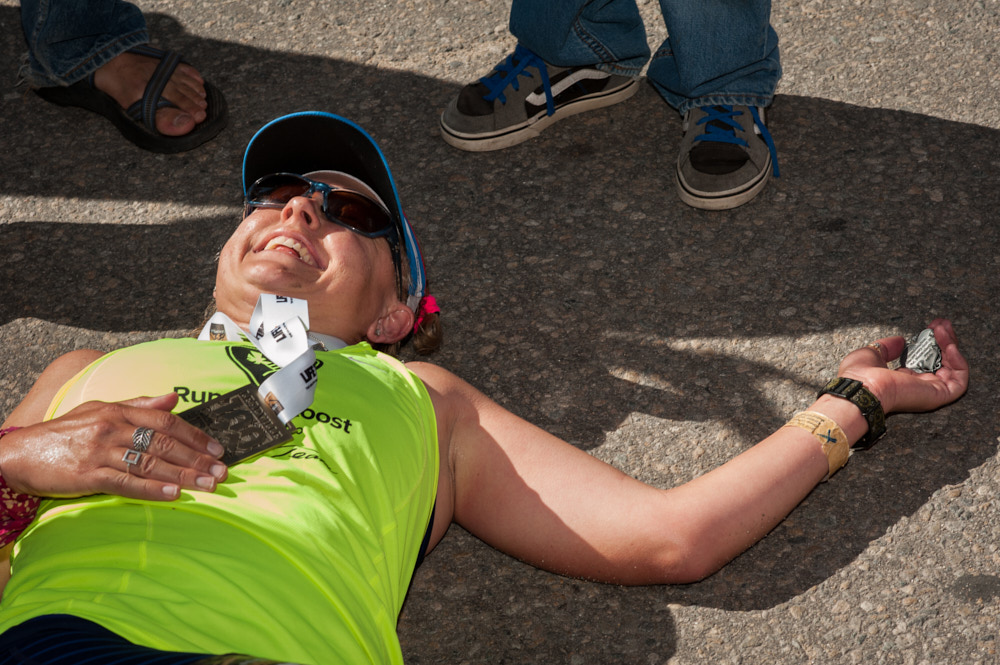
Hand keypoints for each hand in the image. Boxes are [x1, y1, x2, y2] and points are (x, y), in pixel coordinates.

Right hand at [0, 394, 226, 500]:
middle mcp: (112, 428)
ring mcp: (100, 451)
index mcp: (118, 411)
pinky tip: (173, 494)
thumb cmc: (63, 433)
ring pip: (150, 463)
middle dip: (197, 459)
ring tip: (208, 484)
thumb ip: (138, 404)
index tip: (218, 448)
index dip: (195, 435)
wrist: (17, 453)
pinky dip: (151, 489)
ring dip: (183, 475)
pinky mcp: (87, 475)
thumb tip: (173, 398)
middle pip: (164, 443)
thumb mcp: (99, 409)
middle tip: (222, 471)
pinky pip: (125, 482)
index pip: (166, 421)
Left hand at [836, 319, 968, 414]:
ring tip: (944, 329)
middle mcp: (917, 385)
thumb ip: (887, 347)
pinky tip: (950, 347)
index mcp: (901, 379)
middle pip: (940, 362)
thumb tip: (901, 340)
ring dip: (951, 346)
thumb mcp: (871, 353)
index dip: (929, 341)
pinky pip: (959, 382)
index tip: (931, 326)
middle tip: (942, 323)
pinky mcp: (938, 395)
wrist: (861, 389)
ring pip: (952, 369)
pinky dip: (959, 363)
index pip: (924, 359)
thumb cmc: (859, 375)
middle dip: (943, 340)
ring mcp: (929, 391)